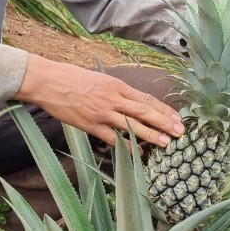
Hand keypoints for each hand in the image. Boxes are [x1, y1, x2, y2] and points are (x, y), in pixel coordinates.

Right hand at [15, 54, 183, 147]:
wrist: (49, 82)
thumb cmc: (72, 78)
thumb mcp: (100, 79)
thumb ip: (116, 91)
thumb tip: (131, 101)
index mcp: (118, 85)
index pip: (147, 98)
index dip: (164, 109)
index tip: (178, 117)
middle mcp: (114, 98)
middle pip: (145, 111)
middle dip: (165, 122)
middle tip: (180, 132)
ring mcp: (102, 113)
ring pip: (133, 125)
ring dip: (151, 135)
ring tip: (166, 143)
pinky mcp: (90, 125)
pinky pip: (112, 138)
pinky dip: (126, 146)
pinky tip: (138, 152)